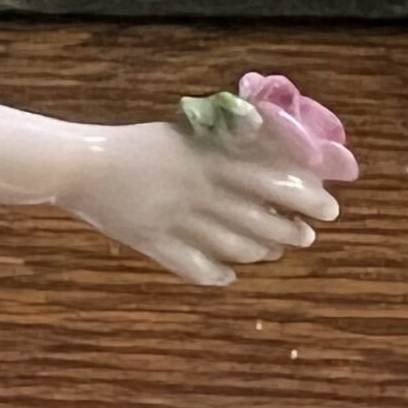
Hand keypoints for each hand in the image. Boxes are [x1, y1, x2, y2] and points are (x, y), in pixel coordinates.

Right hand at [61, 115, 349, 286]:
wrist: (80, 165)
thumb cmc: (136, 143)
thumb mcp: (187, 132)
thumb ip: (230, 141)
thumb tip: (278, 144)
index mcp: (213, 160)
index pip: (280, 182)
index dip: (311, 199)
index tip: (328, 209)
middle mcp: (204, 194)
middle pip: (266, 223)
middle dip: (293, 232)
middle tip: (301, 234)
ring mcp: (181, 224)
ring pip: (240, 250)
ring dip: (262, 253)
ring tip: (269, 250)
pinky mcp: (158, 246)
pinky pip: (200, 271)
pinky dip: (220, 276)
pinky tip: (225, 274)